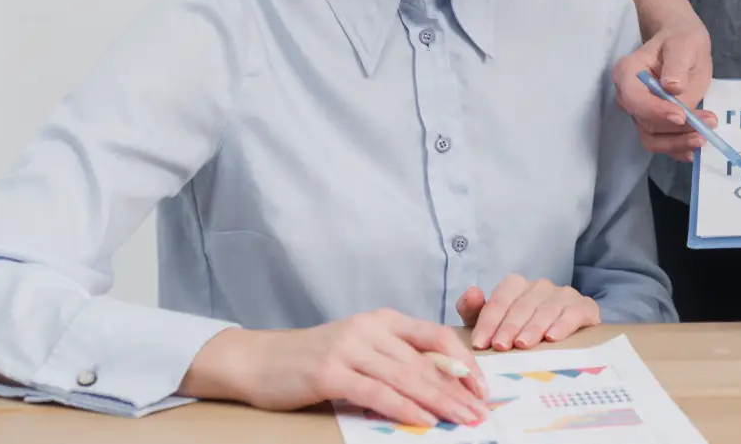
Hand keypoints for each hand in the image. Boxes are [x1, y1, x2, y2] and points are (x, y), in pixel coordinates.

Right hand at [183, 311, 488, 427]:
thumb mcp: (362, 350)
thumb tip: (440, 384)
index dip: (463, 361)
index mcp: (384, 320)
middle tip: (480, 411)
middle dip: (458, 389)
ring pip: (406, 377)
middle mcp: (371, 329)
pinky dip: (404, 407)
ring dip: (439, 401)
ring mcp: (350, 349)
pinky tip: (423, 419)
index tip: (481, 387)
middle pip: (425, 361)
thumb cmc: (315, 359)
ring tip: (462, 419)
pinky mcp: (330, 372)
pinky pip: (376, 392)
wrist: (259, 360)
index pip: (436, 336)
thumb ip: (395, 360)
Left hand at [459, 275, 601, 350]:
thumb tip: (471, 292)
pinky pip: (575, 312)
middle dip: (510, 326)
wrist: (564, 342)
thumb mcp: (493, 327)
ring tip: (523, 344)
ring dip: (534, 326)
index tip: (480, 343)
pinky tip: (553, 337)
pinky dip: (564, 324)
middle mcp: (540, 287)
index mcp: (516, 286)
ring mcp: (564, 295)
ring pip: (547, 308)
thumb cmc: (520, 335)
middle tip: (500, 346)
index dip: (489, 321)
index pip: (500, 299)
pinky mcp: (585, 307)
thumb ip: (475, 312)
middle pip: (523, 304)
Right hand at [611, 18, 713, 160]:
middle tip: (707, 124)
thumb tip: (672, 87)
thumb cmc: (681, 40)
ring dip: (679, 142)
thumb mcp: (684, 44)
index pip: (635, 99)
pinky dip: (678, 149)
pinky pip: (662, 142)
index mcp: (628, 73)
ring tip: (705, 135)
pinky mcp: (654, 123)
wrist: (684, 46)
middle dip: (676, 129)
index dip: (656, 110)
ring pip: (653, 138)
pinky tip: (695, 148)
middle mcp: (628, 97)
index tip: (681, 115)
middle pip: (646, 122)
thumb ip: (677, 65)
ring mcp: (640, 112)